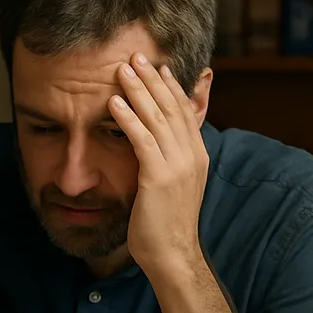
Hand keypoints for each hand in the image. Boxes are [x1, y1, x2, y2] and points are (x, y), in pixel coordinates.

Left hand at [111, 55, 209, 276]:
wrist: (173, 256)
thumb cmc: (165, 228)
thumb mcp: (172, 189)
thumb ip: (167, 164)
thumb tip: (154, 151)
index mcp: (197, 157)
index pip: (185, 112)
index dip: (172, 87)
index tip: (159, 67)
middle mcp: (192, 156)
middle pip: (172, 108)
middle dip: (154, 79)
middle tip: (137, 56)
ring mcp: (178, 166)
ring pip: (157, 118)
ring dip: (139, 91)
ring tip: (122, 70)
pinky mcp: (159, 177)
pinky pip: (142, 140)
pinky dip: (128, 118)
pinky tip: (114, 103)